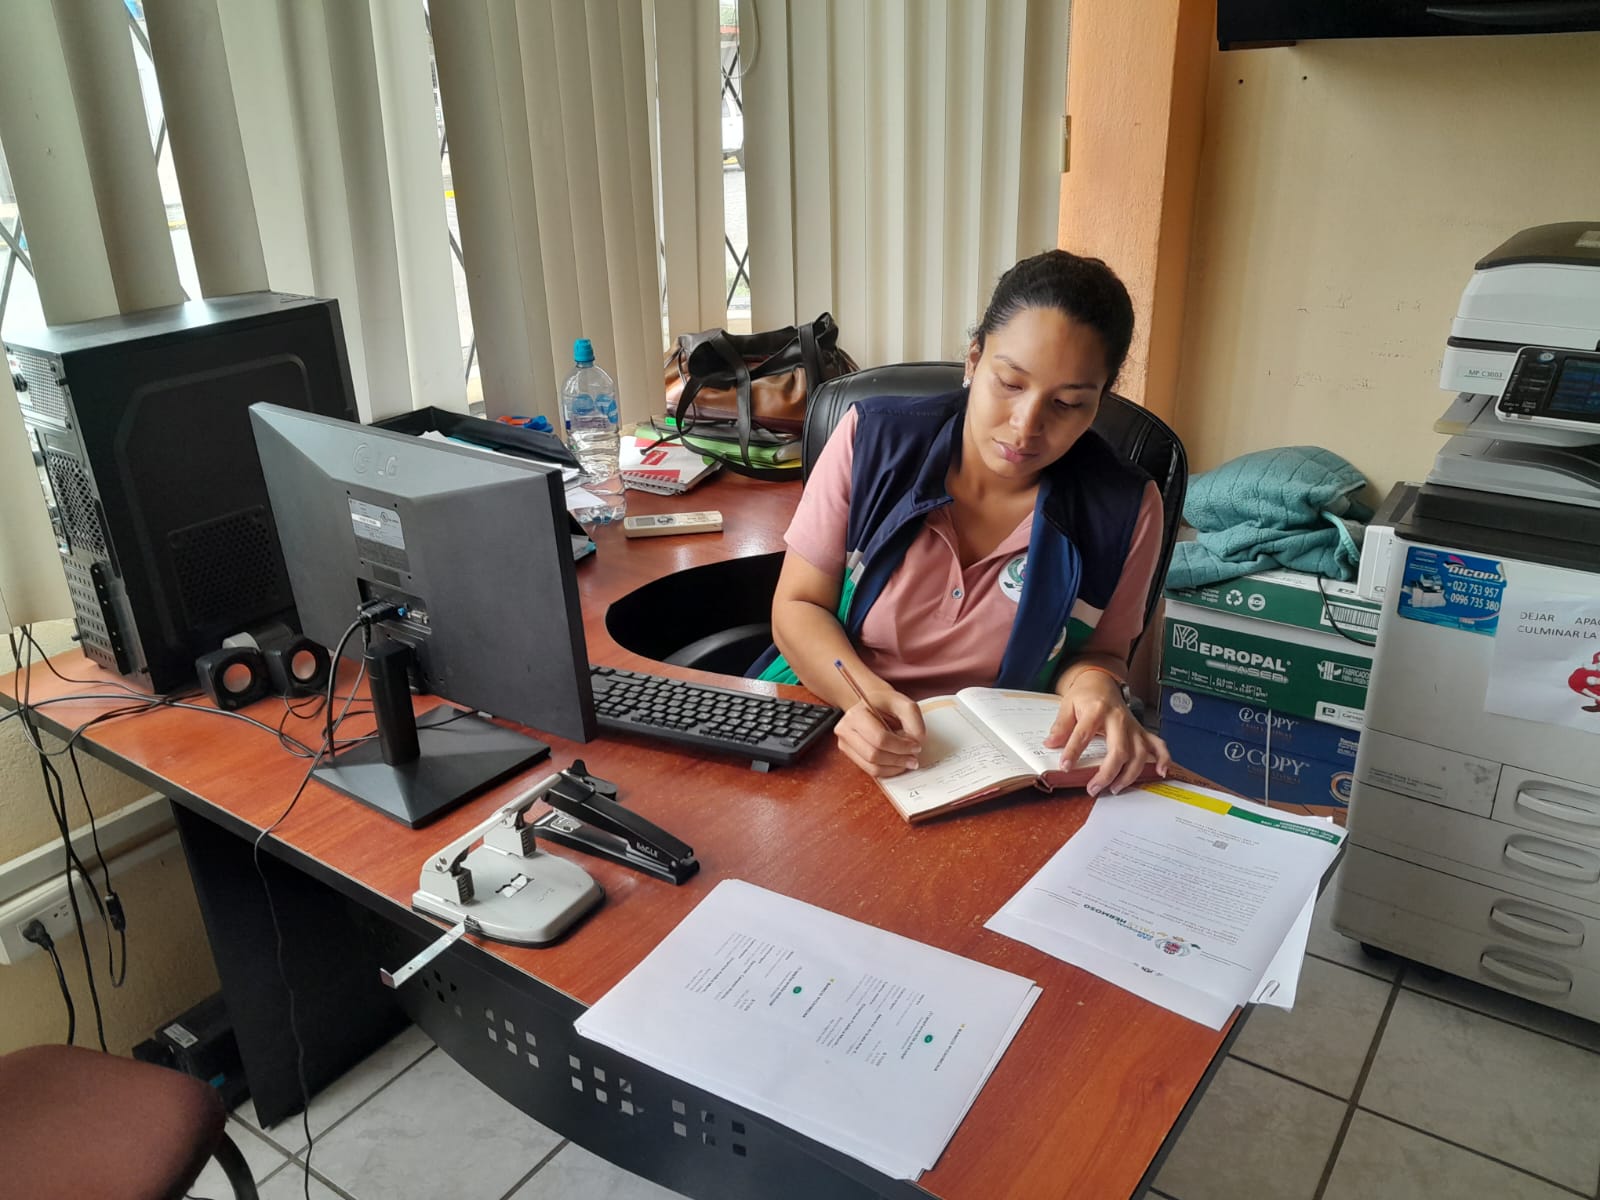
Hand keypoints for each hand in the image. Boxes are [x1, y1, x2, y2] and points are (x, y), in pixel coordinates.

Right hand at [834, 689, 926, 777]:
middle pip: (873, 755)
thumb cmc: (885, 704)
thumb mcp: (903, 703)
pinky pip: (870, 770)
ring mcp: (845, 743)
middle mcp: (845, 729)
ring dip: (894, 767)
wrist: (872, 704)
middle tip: (913, 758)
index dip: (901, 746)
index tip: (916, 746)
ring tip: (907, 761)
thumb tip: (916, 741)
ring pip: (871, 766)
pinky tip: (897, 764)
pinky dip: (887, 770)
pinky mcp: (850, 754)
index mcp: (856, 714)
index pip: (879, 738)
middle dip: (898, 759)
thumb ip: (913, 720)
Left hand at [1043, 673, 1170, 796]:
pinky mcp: (1141, 731)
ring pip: (1139, 753)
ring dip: (1129, 774)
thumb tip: (1051, 744)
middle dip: (1107, 773)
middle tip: (1093, 788)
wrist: (1102, 682)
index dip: (1073, 752)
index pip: (1084, 734)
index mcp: (1097, 710)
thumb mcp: (1067, 705)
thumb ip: (1060, 726)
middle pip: (1119, 750)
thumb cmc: (1085, 695)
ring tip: (1114, 788)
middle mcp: (1119, 719)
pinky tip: (1161, 772)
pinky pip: (1158, 745)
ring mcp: (1133, 726)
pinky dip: (1163, 759)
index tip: (1066, 767)